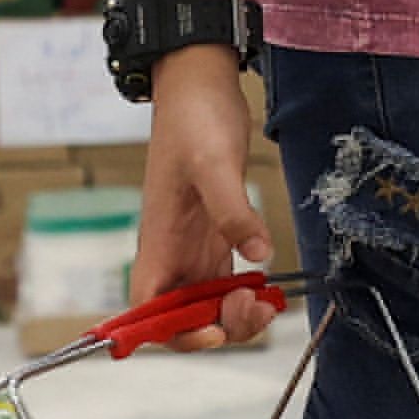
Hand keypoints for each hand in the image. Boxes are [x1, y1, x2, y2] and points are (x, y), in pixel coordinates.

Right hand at [129, 53, 281, 347]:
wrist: (198, 85)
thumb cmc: (194, 119)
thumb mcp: (214, 163)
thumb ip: (234, 211)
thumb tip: (258, 256)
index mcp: (159, 241)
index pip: (148, 308)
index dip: (174, 333)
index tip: (213, 330)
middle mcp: (172, 252)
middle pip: (183, 317)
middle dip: (219, 326)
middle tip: (256, 306)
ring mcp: (193, 246)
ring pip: (207, 304)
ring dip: (236, 315)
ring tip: (269, 301)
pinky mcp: (215, 234)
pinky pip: (225, 282)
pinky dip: (246, 294)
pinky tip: (270, 287)